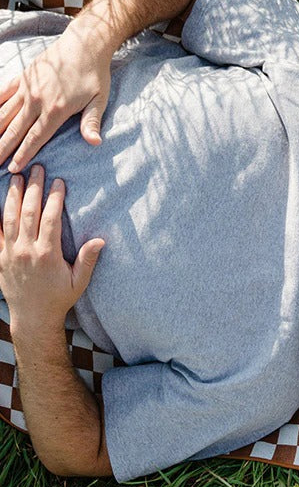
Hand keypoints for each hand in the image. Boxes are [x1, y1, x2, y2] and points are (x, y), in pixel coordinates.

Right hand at [0, 34, 110, 171]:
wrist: (84, 44)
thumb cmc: (95, 75)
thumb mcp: (99, 100)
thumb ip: (92, 122)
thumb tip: (95, 142)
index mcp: (56, 110)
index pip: (35, 138)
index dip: (23, 154)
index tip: (12, 168)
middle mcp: (36, 100)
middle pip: (15, 130)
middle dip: (3, 148)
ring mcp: (27, 88)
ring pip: (3, 114)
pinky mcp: (22, 77)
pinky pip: (2, 94)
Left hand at [0, 165, 103, 330]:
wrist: (32, 318)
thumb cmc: (59, 298)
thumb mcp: (79, 282)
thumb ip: (88, 260)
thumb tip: (101, 240)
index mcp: (47, 254)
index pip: (51, 218)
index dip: (55, 198)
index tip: (59, 181)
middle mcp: (26, 251)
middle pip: (28, 212)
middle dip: (33, 188)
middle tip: (37, 169)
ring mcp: (9, 254)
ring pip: (8, 218)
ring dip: (12, 195)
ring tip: (16, 177)